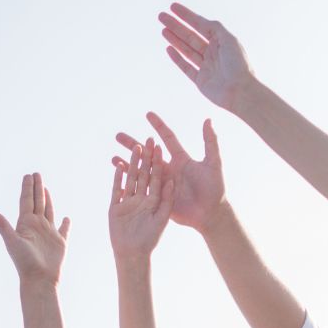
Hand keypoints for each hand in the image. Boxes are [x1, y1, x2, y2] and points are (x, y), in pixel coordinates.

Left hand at [0, 173, 69, 285]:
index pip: (26, 201)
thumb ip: (1, 224)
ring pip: (48, 211)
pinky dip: (65, 223)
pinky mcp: (59, 242)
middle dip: (37, 188)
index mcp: (25, 223)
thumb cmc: (24, 262)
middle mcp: (36, 226)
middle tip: (36, 174)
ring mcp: (48, 234)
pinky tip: (66, 218)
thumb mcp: (11, 240)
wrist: (39, 279)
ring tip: (46, 188)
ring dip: (47, 200)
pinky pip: (64, 229)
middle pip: (37, 202)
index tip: (29, 175)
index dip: (27, 187)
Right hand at [108, 137, 173, 261]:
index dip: (157, 160)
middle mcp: (142, 197)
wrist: (134, 254)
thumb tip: (172, 180)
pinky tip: (117, 165)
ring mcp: (129, 201)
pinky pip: (117, 189)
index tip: (158, 144)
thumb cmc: (151, 239)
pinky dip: (118, 178)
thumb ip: (168, 199)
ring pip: (131, 178)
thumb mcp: (164, 217)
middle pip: (143, 173)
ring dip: (132, 163)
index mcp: (155, 198)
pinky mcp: (116, 207)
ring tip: (133, 149)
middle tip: (144, 140)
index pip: (157, 174)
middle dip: (144, 157)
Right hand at [118, 112, 224, 230]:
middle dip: (133, 144)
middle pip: (148, 153)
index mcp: (181, 159)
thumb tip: (208, 119)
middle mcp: (169, 169)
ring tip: (112, 156)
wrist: (210, 213)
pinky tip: (119, 178)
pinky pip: (142, 188)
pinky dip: (130, 182)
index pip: (167, 138)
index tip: (148, 114)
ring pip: (141, 170)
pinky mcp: (159, 196)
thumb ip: (210, 142)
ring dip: (127, 163)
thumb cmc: (215, 189)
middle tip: (118, 136)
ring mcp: (163, 183)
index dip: (158, 126)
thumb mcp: (214, 164)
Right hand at [158, 3, 256, 110]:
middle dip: (176, 25)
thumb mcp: (229, 40)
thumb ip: (215, 28)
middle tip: (161, 17)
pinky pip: (186, 66)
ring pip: (186, 49)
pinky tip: (168, 48)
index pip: (200, 25)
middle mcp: (213, 52)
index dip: (186, 16)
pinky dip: (177, 58)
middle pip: (190, 36)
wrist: (240, 91)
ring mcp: (206, 66)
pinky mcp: (200, 80)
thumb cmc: (239, 65)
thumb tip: (202, 21)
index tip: (173, 7)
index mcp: (221, 41)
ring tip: (163, 29)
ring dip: (174, 39)